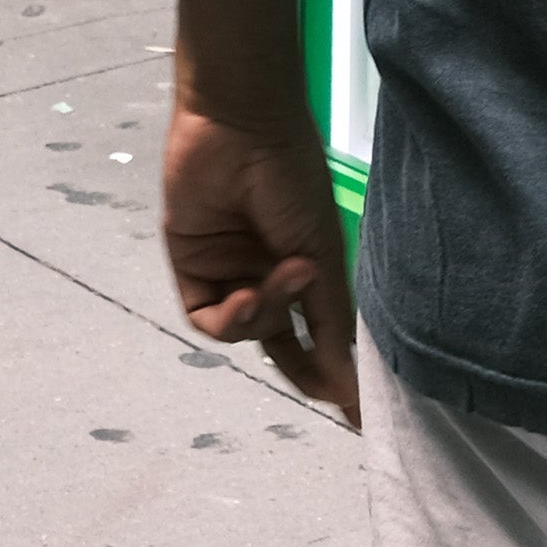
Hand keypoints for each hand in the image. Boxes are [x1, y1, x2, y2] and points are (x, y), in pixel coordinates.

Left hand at [161, 94, 361, 425]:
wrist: (241, 128)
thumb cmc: (291, 179)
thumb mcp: (322, 252)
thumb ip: (331, 320)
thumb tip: (351, 384)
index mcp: (301, 267)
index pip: (315, 332)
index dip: (330, 371)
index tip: (356, 418)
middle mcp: (265, 274)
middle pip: (278, 341)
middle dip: (300, 368)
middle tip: (323, 392)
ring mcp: (228, 272)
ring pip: (247, 331)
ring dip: (266, 317)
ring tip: (283, 278)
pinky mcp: (191, 267)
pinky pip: (209, 318)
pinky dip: (232, 317)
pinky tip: (247, 293)